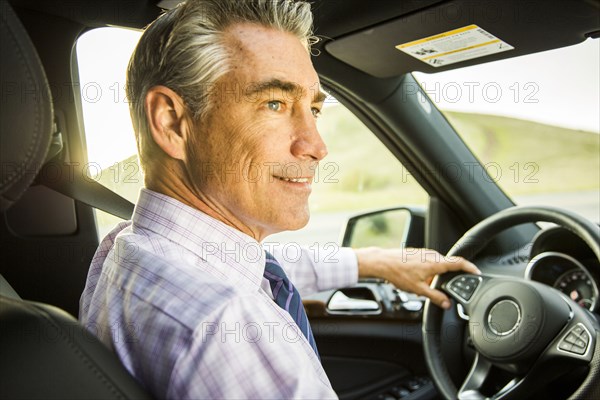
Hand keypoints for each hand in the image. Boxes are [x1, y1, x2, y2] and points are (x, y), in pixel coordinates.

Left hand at [354, 247, 479, 308]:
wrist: (382, 263)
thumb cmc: (398, 273)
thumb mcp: (418, 289)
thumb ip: (435, 297)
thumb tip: (446, 303)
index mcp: (436, 262)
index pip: (459, 262)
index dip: (470, 267)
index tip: (477, 272)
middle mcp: (432, 255)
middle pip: (449, 264)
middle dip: (450, 276)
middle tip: (448, 287)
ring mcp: (425, 253)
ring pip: (438, 264)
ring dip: (437, 275)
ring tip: (426, 285)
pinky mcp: (418, 253)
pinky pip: (429, 262)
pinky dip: (429, 271)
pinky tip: (419, 279)